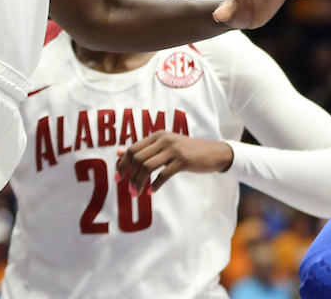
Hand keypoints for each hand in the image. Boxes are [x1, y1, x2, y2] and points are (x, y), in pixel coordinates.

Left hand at [115, 133, 233, 195]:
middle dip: (130, 176)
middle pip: (138, 158)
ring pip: (147, 167)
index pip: (132, 149)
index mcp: (157, 136)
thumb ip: (143, 149)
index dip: (122, 164)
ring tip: (138, 193)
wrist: (213, 152)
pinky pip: (163, 174)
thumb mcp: (164, 146)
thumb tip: (118, 153)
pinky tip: (152, 191)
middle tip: (130, 191)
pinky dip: (155, 185)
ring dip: (140, 182)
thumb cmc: (186, 151)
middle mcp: (163, 140)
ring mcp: (173, 150)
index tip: (117, 178)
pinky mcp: (182, 160)